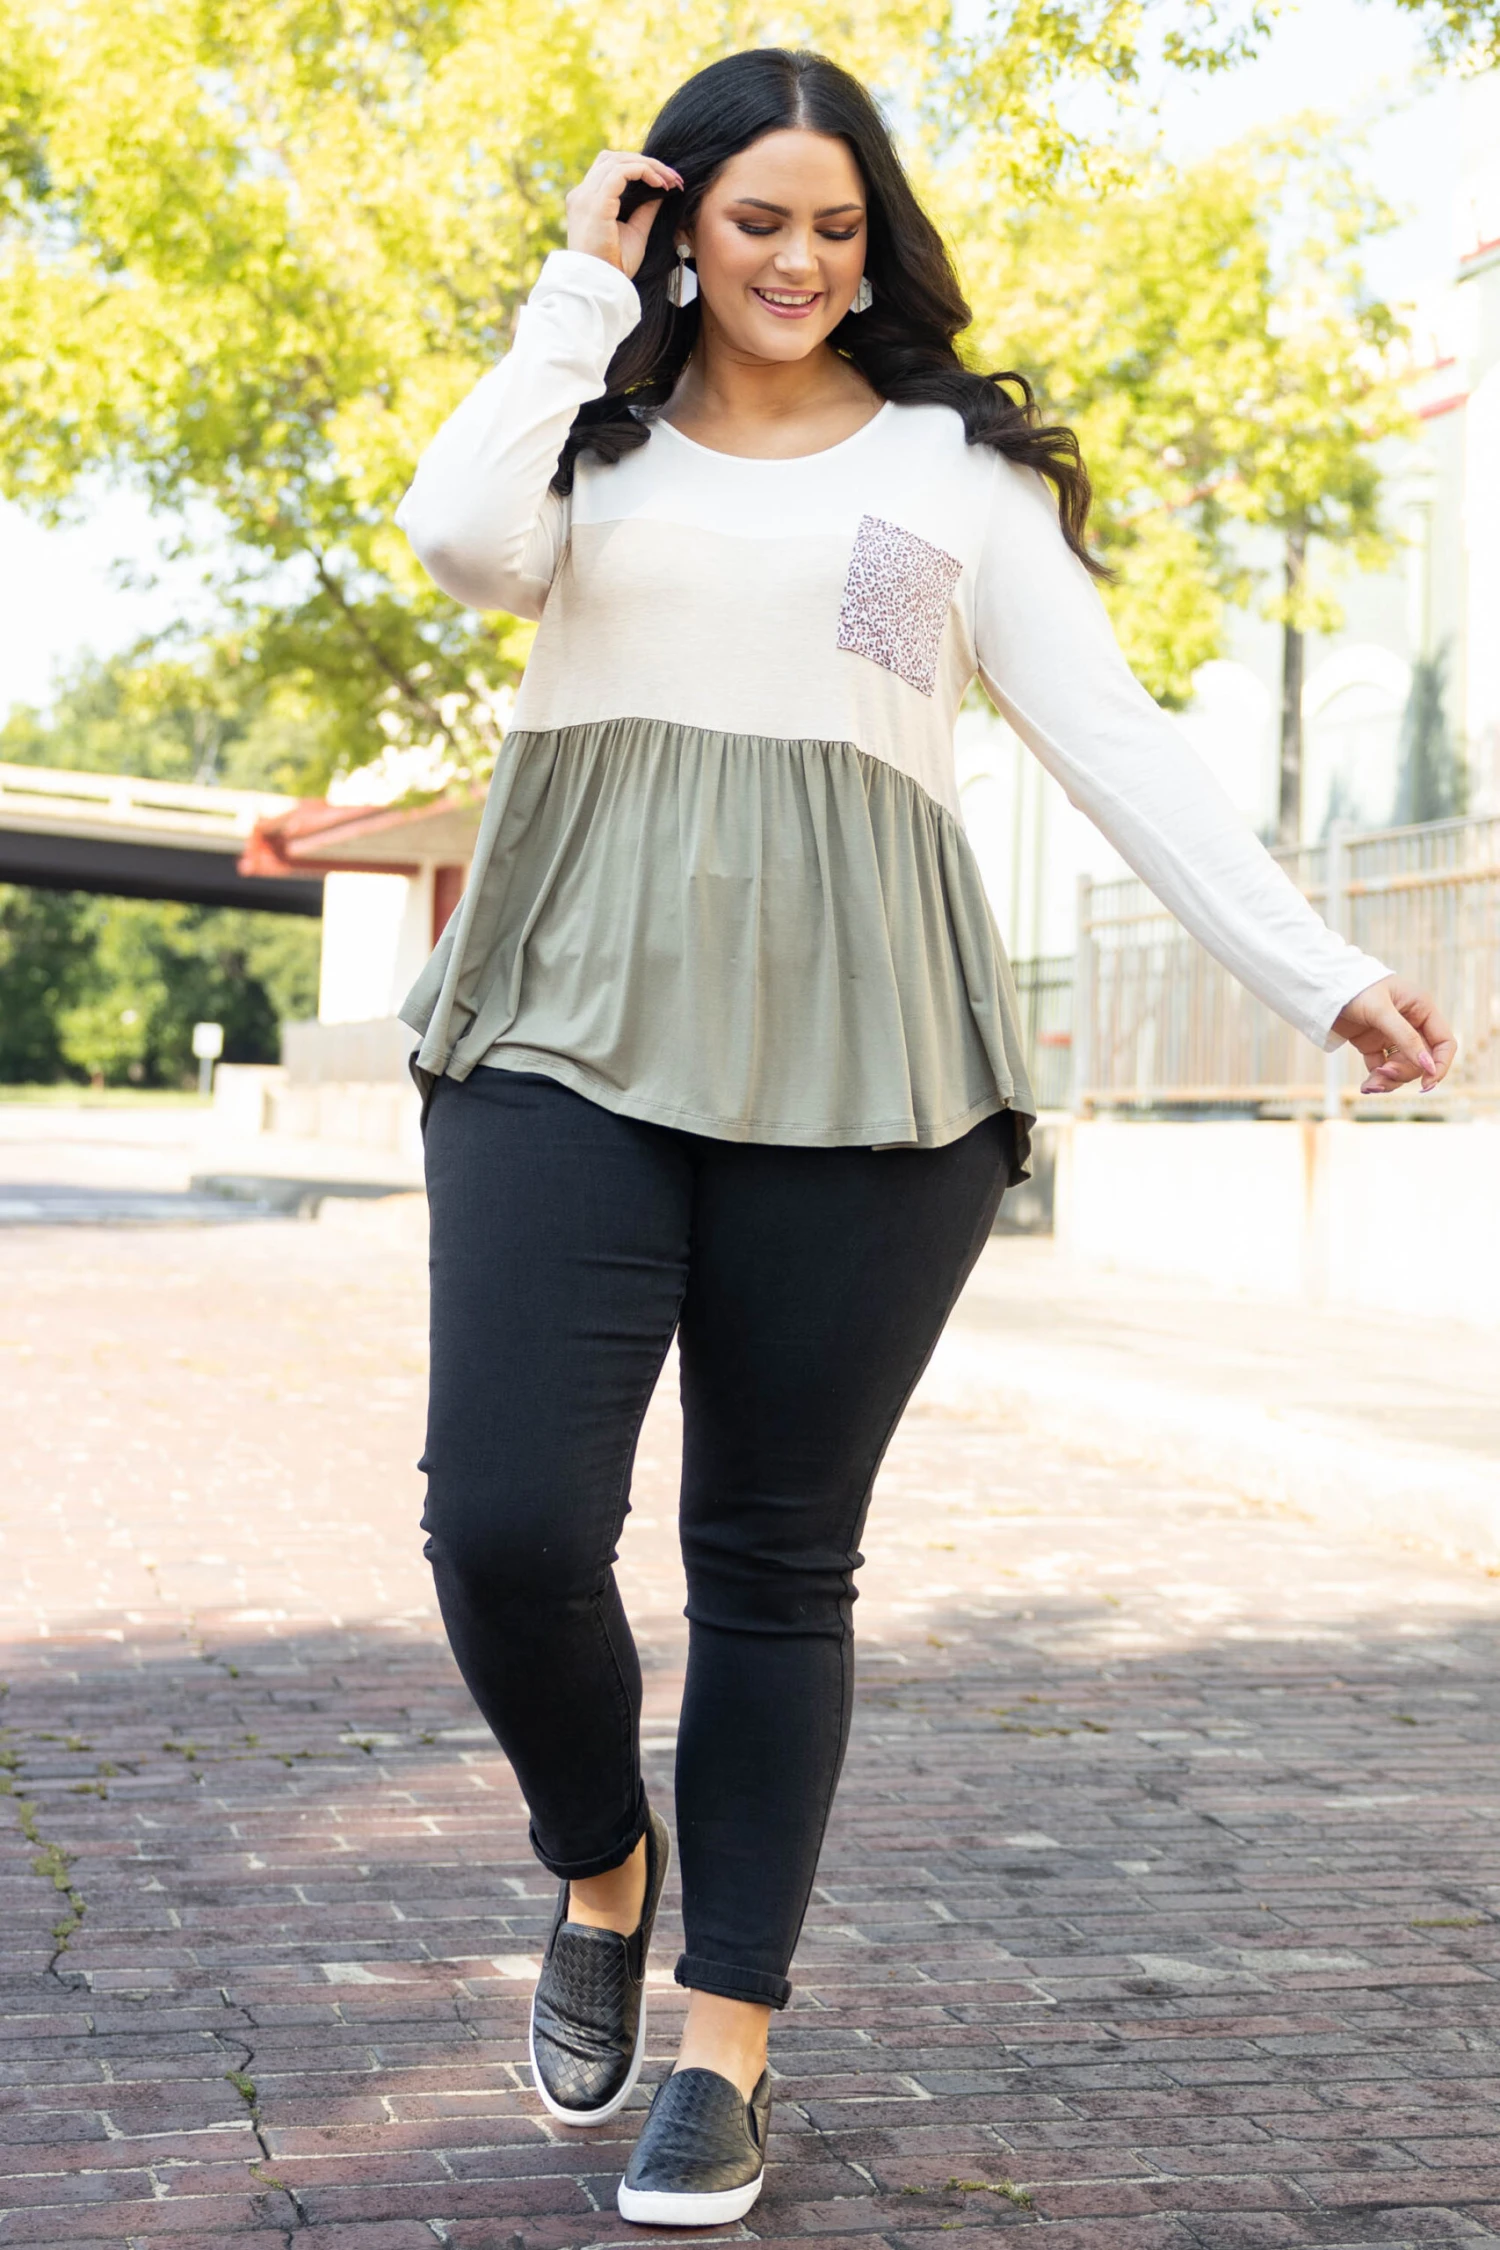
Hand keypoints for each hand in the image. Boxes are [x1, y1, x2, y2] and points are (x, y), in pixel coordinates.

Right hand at [565, 149, 681, 279]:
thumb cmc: (615, 266)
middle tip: (672, 177)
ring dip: (648, 165)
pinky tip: (660, 183)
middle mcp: (582, 195)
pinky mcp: (596, 203)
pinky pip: (621, 172)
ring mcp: (586, 197)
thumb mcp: (635, 232)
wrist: (601, 286)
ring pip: (617, 160)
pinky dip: (643, 171)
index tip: (664, 181)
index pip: (609, 169)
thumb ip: (646, 209)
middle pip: (612, 158)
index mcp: (586, 202)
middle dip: (645, 162)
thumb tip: (660, 190)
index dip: (637, 168)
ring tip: (669, 179)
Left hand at [1331, 976, 1456, 1095]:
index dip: (1440, 1065)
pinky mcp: (1373, 1043)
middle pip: (1421, 1060)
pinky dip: (1376, 1079)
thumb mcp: (1381, 1012)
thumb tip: (1427, 1067)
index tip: (1427, 1084)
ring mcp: (1391, 1035)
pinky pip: (1382, 1068)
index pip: (1444, 1043)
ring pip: (1402, 1067)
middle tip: (1383, 1073)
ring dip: (1389, 1079)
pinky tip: (1367, 1087)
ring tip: (1370, 1085)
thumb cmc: (1354, 989)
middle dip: (1404, 1072)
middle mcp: (1410, 1022)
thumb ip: (1405, 1038)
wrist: (1321, 986)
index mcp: (1421, 1008)